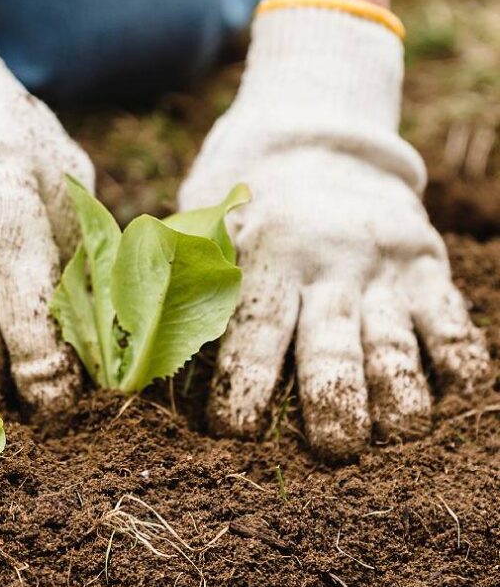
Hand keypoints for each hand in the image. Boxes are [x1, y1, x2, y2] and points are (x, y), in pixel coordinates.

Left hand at [180, 5, 489, 458]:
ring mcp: (381, 264)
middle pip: (330, 346)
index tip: (233, 432)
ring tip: (394, 431)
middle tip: (332, 449)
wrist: (318, 136)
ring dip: (397, 395)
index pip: (253, 328)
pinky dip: (457, 359)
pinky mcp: (425, 263)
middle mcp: (326, 261)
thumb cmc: (245, 196)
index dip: (243, 385)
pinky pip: (452, 319)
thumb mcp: (205, 218)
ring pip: (394, 343)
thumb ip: (176, 275)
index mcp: (264, 251)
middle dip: (331, 404)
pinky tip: (450, 391)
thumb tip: (129, 352)